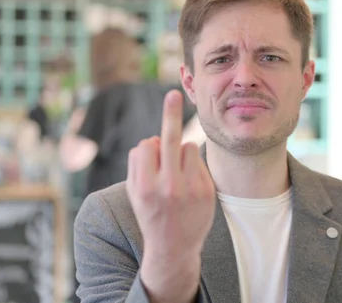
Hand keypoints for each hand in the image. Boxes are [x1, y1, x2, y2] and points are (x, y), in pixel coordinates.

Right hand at [126, 90, 215, 302]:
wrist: (174, 248)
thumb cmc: (151, 215)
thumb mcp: (135, 194)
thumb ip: (138, 166)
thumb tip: (152, 139)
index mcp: (145, 187)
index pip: (146, 146)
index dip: (149, 147)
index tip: (152, 144)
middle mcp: (168, 187)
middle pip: (168, 139)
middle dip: (169, 113)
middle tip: (173, 93)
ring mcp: (190, 188)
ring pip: (187, 146)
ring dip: (181, 151)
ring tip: (178, 174)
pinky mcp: (207, 189)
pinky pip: (199, 159)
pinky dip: (193, 164)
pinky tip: (189, 183)